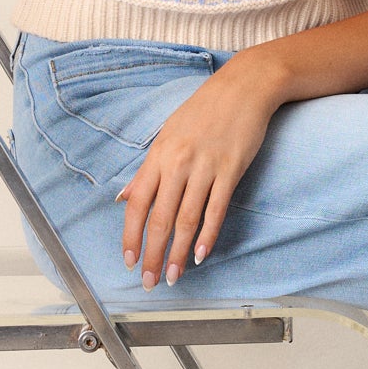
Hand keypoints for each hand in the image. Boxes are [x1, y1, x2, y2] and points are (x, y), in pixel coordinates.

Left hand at [116, 56, 287, 288]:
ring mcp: (205, 167)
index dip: (130, 235)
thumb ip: (146, 170)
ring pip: (186, 220)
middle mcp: (178, 163)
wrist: (244, 87)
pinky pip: (216, 209)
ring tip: (172, 276)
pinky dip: (208, 235)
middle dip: (152, 254)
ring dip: (177, 253)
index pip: (137, 203)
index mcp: (158, 155)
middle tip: (148, 281)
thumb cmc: (204, 110)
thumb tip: (123, 197)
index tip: (128, 260)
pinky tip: (200, 255)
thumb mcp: (167, 134)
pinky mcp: (231, 169)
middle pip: (159, 218)